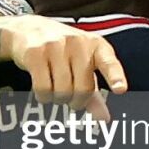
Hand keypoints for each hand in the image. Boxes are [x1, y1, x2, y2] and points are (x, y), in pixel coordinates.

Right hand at [2, 15, 126, 120]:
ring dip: (58, 100)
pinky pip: (43, 89)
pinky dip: (44, 97)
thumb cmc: (63, 51)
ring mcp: (55, 45)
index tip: (120, 89)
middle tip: (72, 99)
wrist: (28, 29)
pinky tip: (44, 90)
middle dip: (77, 102)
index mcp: (96, 45)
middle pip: (83, 89)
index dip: (115, 77)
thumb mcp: (83, 65)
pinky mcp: (35, 53)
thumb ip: (95, 92)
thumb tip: (104, 119)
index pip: (109, 63)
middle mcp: (78, 42)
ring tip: (56, 90)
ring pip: (62, 92)